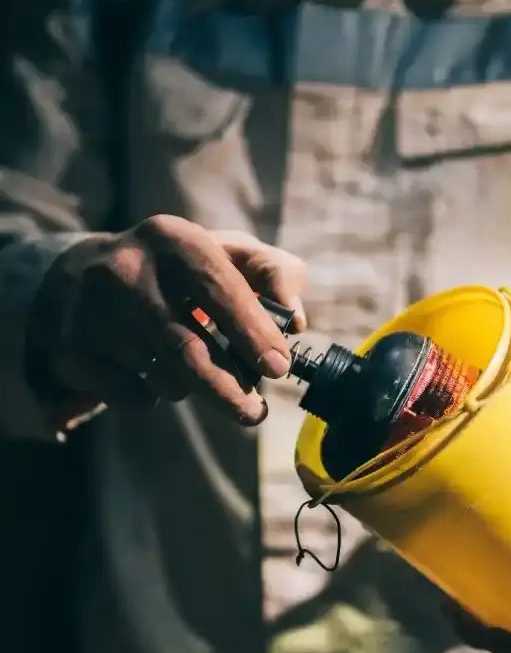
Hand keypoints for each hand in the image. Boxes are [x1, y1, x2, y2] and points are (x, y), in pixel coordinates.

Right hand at [28, 215, 306, 424]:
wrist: (85, 276)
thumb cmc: (179, 270)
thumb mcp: (227, 254)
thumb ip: (274, 274)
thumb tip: (295, 321)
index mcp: (172, 238)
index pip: (219, 289)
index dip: (253, 333)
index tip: (279, 368)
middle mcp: (125, 270)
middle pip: (186, 348)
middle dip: (229, 389)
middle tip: (255, 413)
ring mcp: (92, 311)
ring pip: (163, 377)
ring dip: (196, 391)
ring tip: (207, 381)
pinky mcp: (74, 348)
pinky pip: (133, 394)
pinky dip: (158, 396)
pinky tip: (158, 375)